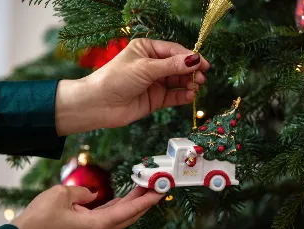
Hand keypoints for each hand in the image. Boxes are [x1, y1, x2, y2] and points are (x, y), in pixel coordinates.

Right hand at [12, 185, 161, 228]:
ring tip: (143, 187)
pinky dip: (119, 206)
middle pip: (129, 215)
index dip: (146, 201)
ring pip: (120, 216)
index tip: (161, 192)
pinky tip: (123, 198)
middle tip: (156, 186)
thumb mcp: (61, 195)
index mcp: (97, 225)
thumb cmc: (40, 219)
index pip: (129, 211)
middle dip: (144, 200)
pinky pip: (108, 217)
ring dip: (132, 203)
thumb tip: (92, 195)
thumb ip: (82, 192)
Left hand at [55, 38, 209, 135]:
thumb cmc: (117, 78)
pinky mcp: (156, 99)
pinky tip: (189, 96)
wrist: (99, 104)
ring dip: (188, 84)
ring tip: (196, 87)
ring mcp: (155, 83)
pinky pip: (174, 96)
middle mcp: (152, 65)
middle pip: (178, 66)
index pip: (174, 51)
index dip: (190, 57)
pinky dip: (183, 96)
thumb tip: (194, 60)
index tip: (204, 64)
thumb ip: (171, 66)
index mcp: (147, 49)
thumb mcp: (146, 68)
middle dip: (190, 72)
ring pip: (178, 82)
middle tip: (202, 78)